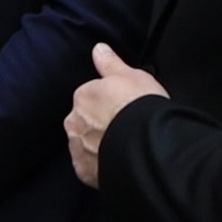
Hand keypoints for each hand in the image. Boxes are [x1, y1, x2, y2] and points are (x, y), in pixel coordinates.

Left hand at [65, 43, 168, 187]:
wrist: (147, 145)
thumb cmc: (141, 107)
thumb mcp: (130, 75)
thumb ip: (110, 62)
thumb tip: (98, 49)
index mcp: (82, 97)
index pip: (91, 98)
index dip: (109, 104)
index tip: (124, 109)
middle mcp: (74, 122)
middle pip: (85, 122)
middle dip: (100, 126)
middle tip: (124, 130)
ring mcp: (78, 148)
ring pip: (86, 144)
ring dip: (98, 146)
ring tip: (124, 148)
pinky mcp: (85, 172)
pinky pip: (89, 167)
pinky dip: (100, 166)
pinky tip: (117, 164)